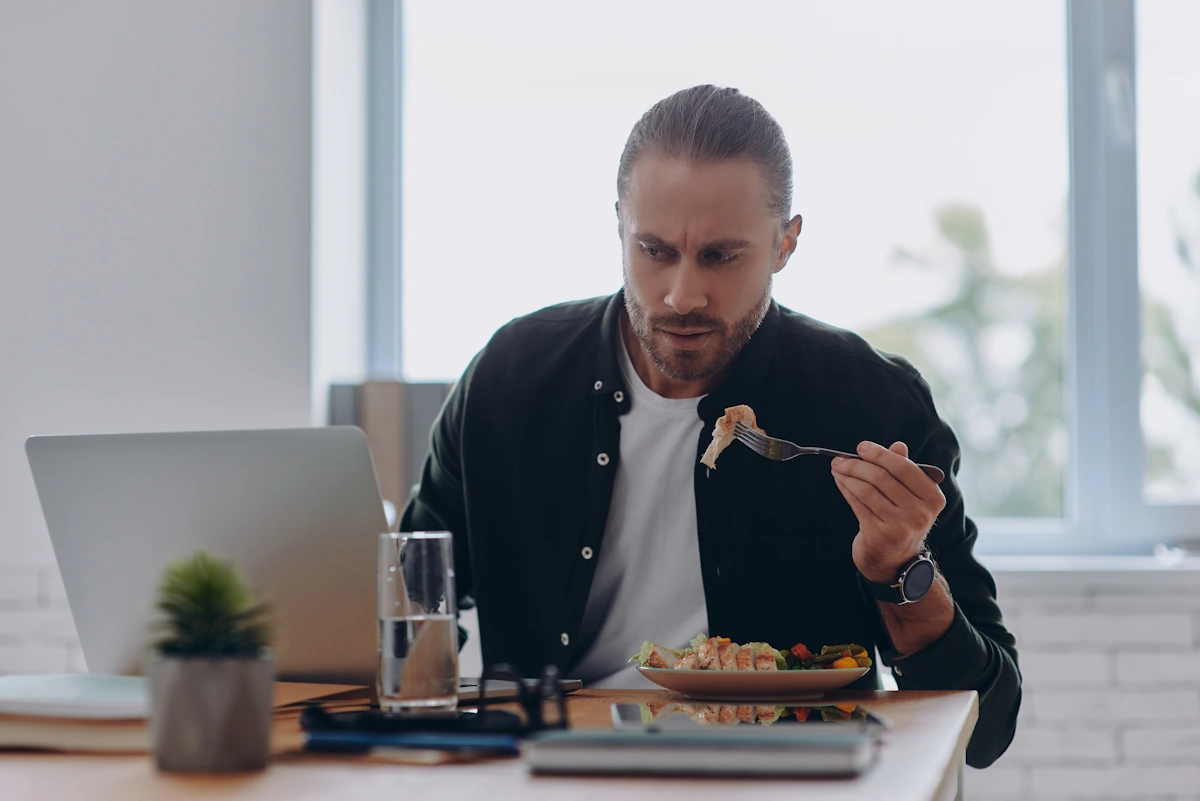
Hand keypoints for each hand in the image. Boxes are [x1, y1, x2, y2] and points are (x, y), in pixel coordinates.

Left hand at [831, 441, 945, 583]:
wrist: (895, 562)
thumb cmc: (901, 521)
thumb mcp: (910, 497)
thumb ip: (904, 471)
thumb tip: (898, 445)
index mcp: (933, 498)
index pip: (904, 467)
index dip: (880, 454)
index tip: (861, 447)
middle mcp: (921, 512)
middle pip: (882, 477)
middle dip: (857, 464)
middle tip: (840, 459)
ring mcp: (901, 525)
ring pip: (867, 490)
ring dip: (847, 476)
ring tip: (837, 469)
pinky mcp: (880, 535)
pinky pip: (857, 504)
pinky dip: (846, 490)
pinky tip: (840, 483)